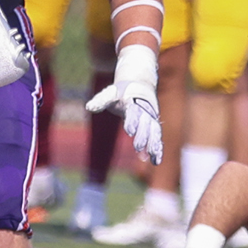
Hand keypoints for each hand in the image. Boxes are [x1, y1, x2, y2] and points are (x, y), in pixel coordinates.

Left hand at [85, 46, 161, 163]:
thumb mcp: (110, 94)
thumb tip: (89, 107)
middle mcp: (145, 111)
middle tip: (137, 147)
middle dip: (143, 136)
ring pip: (154, 132)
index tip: (129, 131)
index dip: (132, 121)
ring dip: (153, 145)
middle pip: (146, 124)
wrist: (140, 85)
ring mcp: (151, 119)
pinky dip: (158, 149)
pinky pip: (157, 138)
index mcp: (134, 102)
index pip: (134, 112)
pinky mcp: (154, 126)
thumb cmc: (121, 92)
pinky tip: (156, 161)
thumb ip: (101, 101)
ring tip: (151, 157)